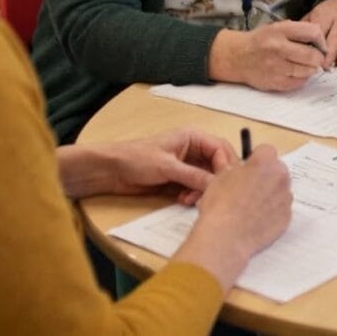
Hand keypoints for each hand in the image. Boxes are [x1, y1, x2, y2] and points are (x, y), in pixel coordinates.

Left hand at [101, 128, 237, 204]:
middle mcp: (194, 150)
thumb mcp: (167, 166)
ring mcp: (187, 165)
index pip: (220, 148)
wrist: (112, 171)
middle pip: (217, 164)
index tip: (224, 183)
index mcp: (193, 137)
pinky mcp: (180, 179)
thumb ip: (193, 175)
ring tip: (190, 199)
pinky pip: (196, 187)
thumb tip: (217, 185)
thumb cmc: (137, 159)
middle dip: (215, 179)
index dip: (225, 165)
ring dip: (203, 190)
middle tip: (211, 194)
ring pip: (208, 178)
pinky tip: (183, 199)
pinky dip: (194, 194)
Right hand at [175, 144, 294, 289]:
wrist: (226, 236)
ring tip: (251, 207)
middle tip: (250, 188)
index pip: (266, 150)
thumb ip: (237, 169)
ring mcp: (286, 198)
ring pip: (280, 190)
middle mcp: (281, 177)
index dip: (256, 159)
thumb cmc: (221, 203)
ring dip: (270, 194)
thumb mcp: (221, 177)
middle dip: (266, 176)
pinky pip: (281, 209)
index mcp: (265, 162)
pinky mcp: (287, 217)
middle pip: (277, 170)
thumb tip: (242, 171)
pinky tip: (256, 219)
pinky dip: (272, 212)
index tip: (248, 169)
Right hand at [208, 21, 327, 90]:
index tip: (320, 44)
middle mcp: (278, 48)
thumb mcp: (277, 27)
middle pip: (313, 56)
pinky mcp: (274, 82)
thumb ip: (299, 32)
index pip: (313, 32)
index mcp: (280, 30)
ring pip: (308, 71)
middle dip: (319, 57)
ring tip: (304, 64)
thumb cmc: (261, 41)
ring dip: (311, 69)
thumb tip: (322, 43)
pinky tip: (294, 72)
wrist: (237, 57)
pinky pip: (299, 83)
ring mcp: (276, 67)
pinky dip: (301, 78)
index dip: (321, 40)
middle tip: (316, 57)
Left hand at [303, 0, 336, 67]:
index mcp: (325, 16)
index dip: (317, 44)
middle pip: (336, 35)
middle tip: (325, 66)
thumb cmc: (325, 16)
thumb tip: (291, 42)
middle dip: (331, 52)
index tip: (311, 56)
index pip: (321, 30)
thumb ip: (303, 28)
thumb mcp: (312, 16)